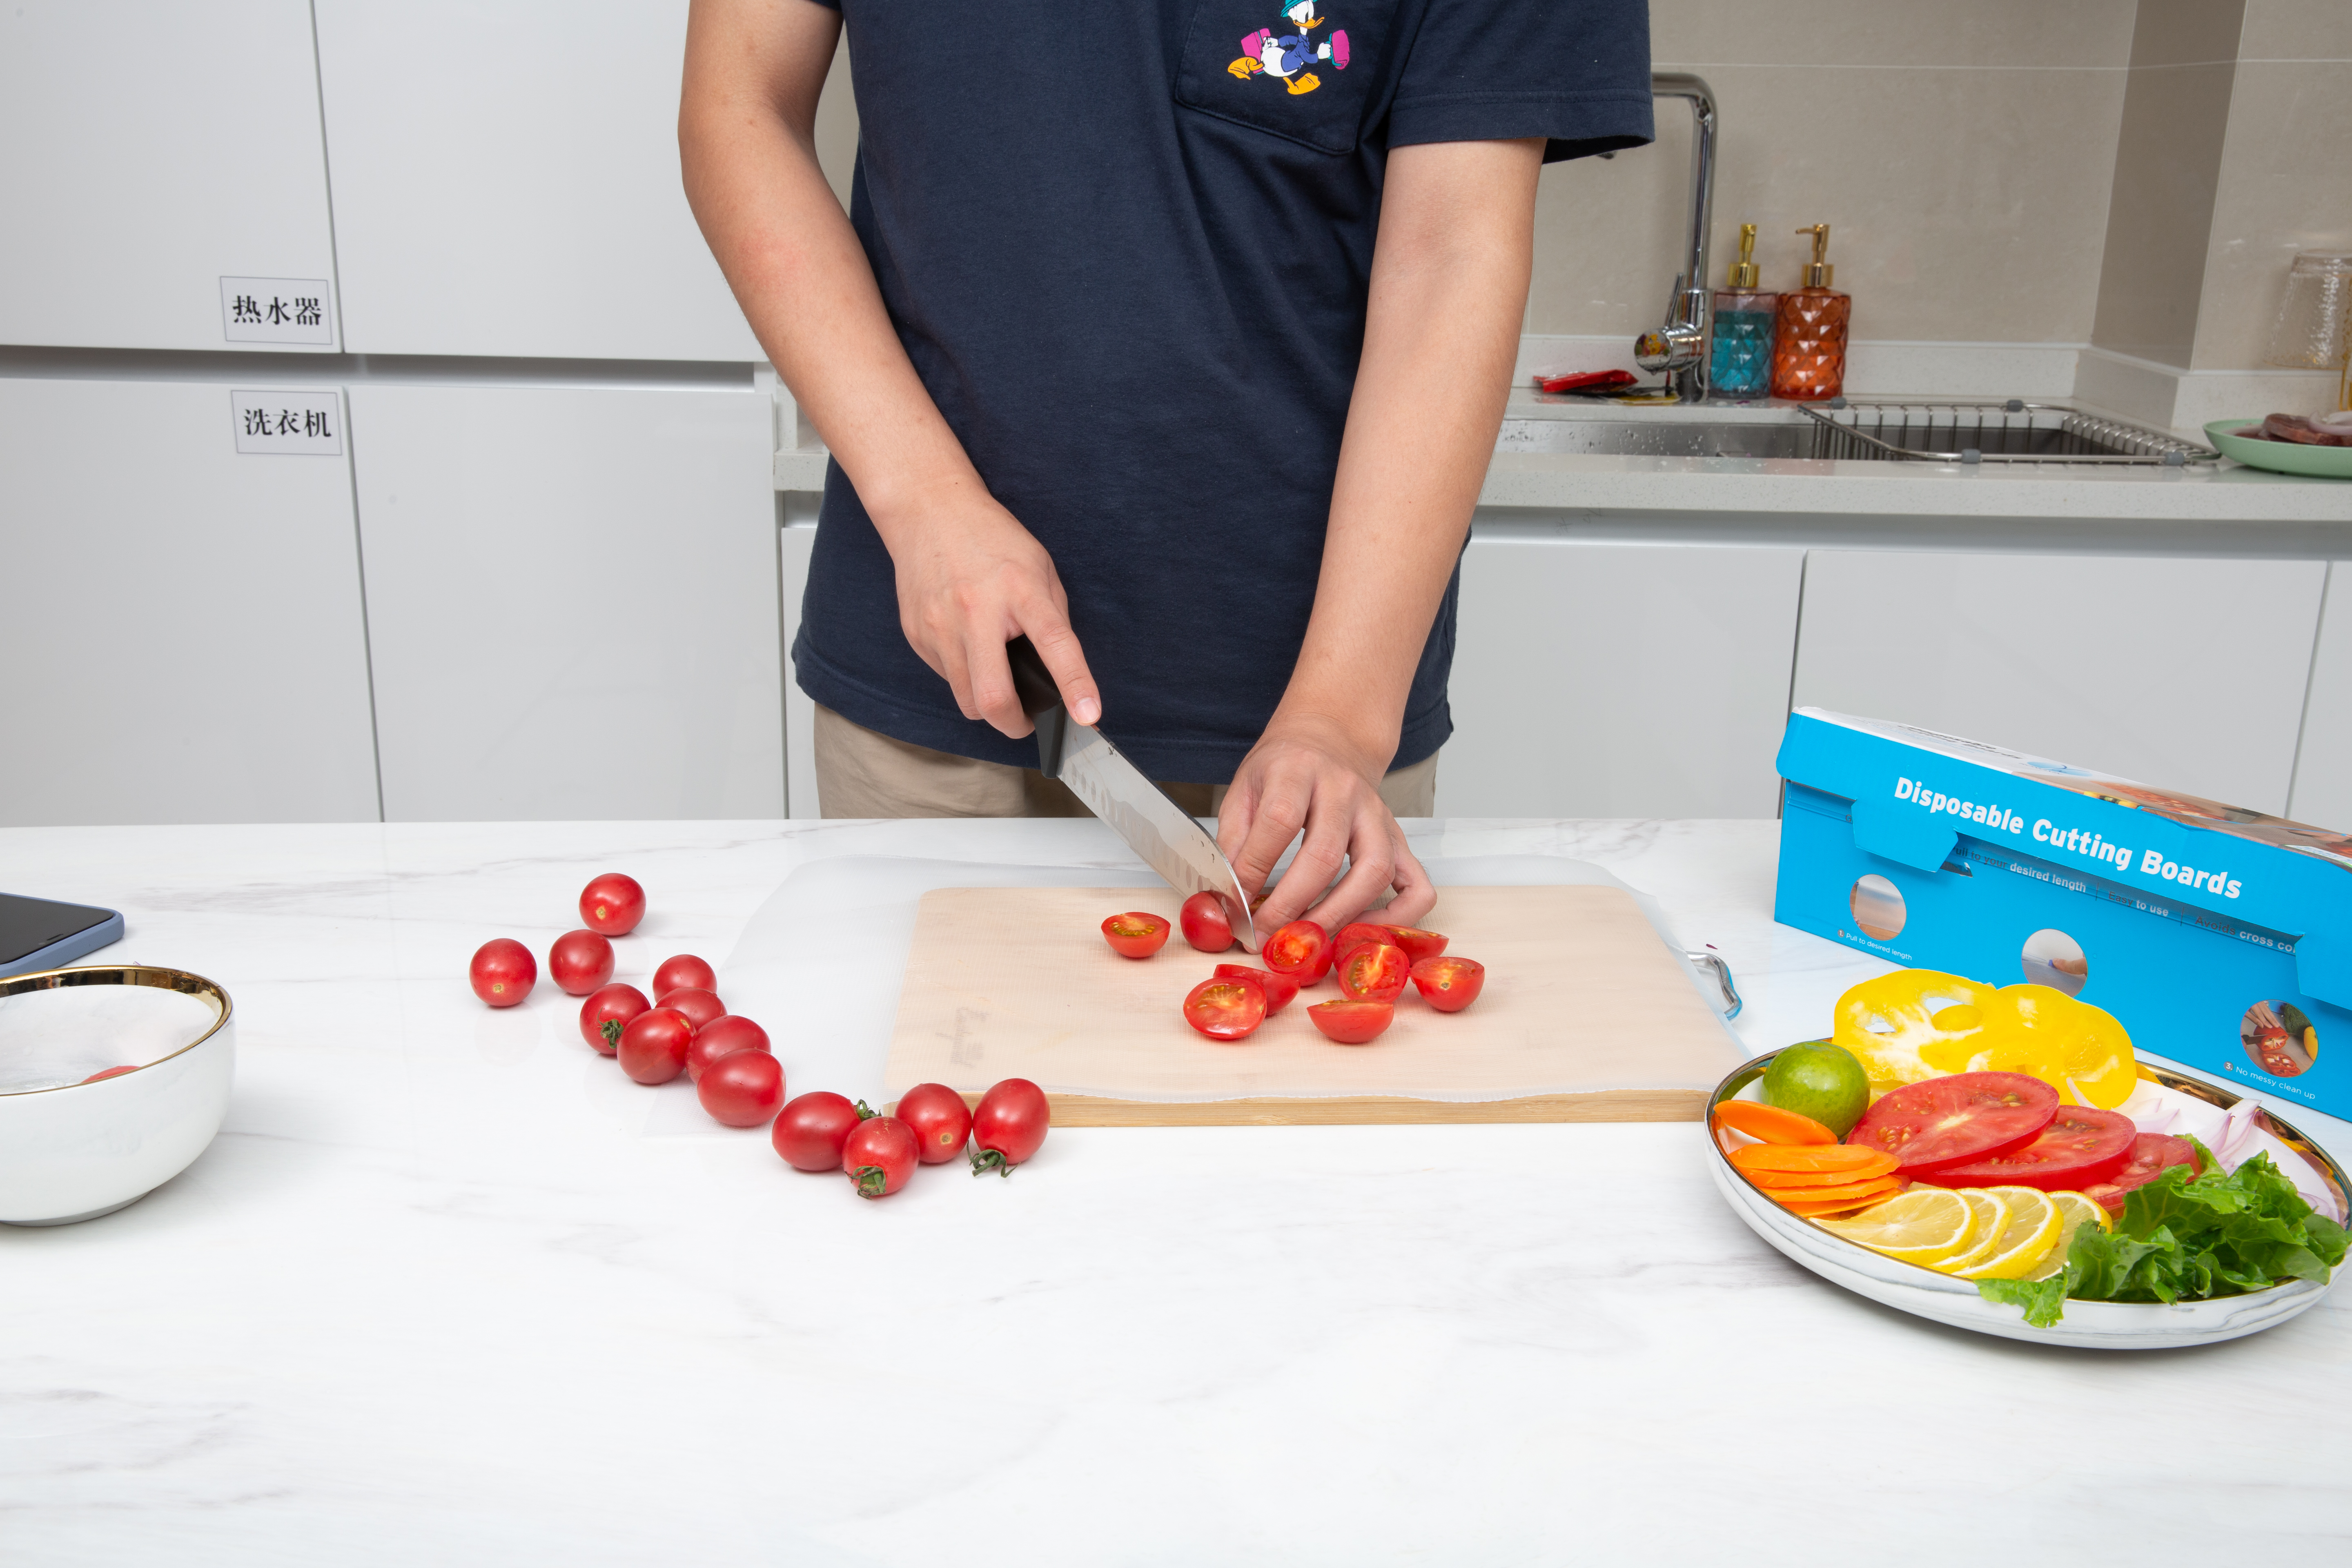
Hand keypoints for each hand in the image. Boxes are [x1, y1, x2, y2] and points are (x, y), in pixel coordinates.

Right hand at [876, 476, 1100, 736]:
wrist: (929, 512)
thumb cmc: (992, 540)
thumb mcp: (1039, 568)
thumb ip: (1052, 619)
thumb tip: (1062, 674)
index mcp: (1020, 589)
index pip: (1054, 643)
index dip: (1075, 684)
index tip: (1088, 715)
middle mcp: (976, 610)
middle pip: (993, 697)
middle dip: (1015, 724)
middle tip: (1026, 721)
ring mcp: (940, 625)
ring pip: (966, 700)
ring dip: (987, 703)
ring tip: (996, 677)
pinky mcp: (917, 635)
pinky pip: (946, 678)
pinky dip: (962, 676)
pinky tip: (966, 647)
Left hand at [1218, 712, 1433, 935]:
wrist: (1329, 738)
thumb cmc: (1283, 769)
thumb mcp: (1245, 788)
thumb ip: (1234, 839)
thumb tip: (1227, 897)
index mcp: (1297, 770)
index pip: (1279, 821)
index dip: (1254, 870)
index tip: (1236, 906)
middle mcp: (1343, 789)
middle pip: (1324, 854)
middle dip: (1291, 905)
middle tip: (1267, 936)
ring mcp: (1378, 814)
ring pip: (1373, 871)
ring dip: (1339, 915)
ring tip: (1310, 940)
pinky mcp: (1399, 838)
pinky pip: (1417, 885)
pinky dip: (1399, 917)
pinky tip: (1363, 931)